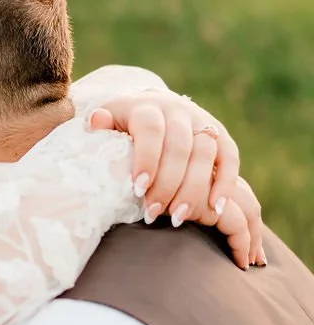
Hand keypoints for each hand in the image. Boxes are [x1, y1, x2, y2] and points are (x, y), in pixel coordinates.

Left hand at [86, 91, 264, 270]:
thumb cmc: (123, 124)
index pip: (151, 130)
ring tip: (179, 218)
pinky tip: (215, 209)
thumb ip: (101, 122)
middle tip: (153, 214)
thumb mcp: (107, 119)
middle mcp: (178, 110)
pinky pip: (229, 157)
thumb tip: (95, 122)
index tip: (138, 190)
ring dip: (194, 188)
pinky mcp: (220, 135)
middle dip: (168, 183)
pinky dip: (226, 183)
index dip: (147, 159)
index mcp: (147, 106)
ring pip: (205, 154)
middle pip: (180, 146)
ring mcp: (202, 121)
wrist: (152, 107)